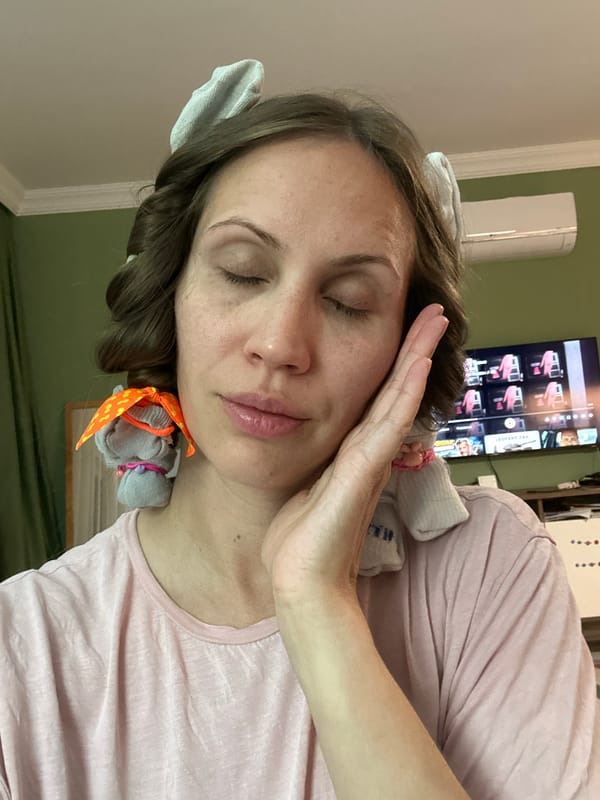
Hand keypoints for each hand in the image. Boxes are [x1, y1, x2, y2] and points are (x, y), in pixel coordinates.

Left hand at [260, 304, 448, 605]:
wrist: (300, 584)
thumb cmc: (299, 541)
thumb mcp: (304, 486)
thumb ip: (315, 461)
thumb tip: (304, 436)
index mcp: (353, 454)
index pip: (379, 398)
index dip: (395, 363)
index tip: (406, 328)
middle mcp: (368, 454)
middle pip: (396, 391)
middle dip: (415, 349)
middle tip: (435, 311)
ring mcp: (369, 463)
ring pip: (398, 400)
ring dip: (416, 358)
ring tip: (434, 321)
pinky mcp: (362, 475)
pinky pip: (387, 425)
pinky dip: (403, 393)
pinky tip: (414, 365)